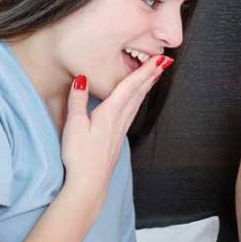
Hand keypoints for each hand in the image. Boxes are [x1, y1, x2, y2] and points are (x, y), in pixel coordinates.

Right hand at [60, 57, 170, 202]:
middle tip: (165, 61)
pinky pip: (133, 112)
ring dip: (147, 86)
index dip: (146, 70)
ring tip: (156, 75)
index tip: (160, 59)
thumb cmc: (80, 155)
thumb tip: (82, 77)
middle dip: (152, 75)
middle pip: (139, 92)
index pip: (131, 86)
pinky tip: (138, 101)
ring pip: (138, 102)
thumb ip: (78, 100)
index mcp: (111, 112)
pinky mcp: (119, 138)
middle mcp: (120, 119)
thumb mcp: (74, 125)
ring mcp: (121, 129)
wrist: (90, 182)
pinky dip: (139, 100)